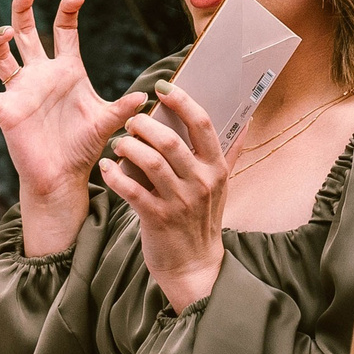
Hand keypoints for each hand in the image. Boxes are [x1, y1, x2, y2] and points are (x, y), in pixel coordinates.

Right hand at [0, 0, 144, 256]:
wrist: (63, 176)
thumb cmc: (84, 147)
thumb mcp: (106, 123)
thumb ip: (123, 108)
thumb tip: (145, 96)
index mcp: (67, 70)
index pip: (64, 31)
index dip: (67, 10)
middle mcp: (40, 75)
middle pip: (27, 33)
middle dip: (23, 10)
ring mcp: (21, 91)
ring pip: (2, 57)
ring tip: (5, 32)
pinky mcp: (7, 112)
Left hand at [98, 83, 227, 312]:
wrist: (194, 265)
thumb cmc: (202, 219)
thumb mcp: (221, 186)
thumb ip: (230, 152)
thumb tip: (246, 119)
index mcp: (216, 168)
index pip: (202, 124)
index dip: (181, 101)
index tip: (163, 87)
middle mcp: (200, 182)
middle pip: (170, 140)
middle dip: (145, 125)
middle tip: (131, 123)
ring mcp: (179, 201)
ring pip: (149, 162)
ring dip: (128, 147)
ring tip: (118, 143)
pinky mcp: (157, 218)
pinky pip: (131, 189)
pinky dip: (115, 175)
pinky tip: (106, 167)